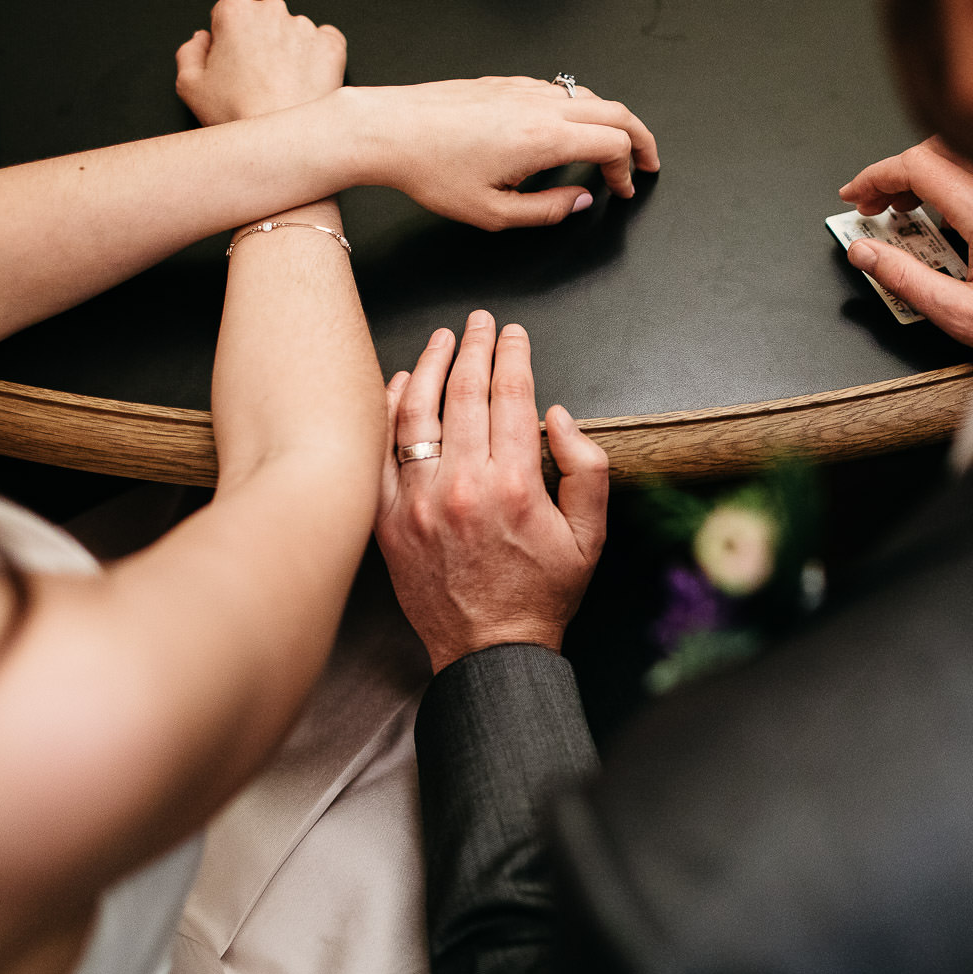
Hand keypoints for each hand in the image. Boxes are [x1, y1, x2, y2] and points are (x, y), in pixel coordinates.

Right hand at [175, 0, 346, 124]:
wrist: (280, 143)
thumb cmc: (236, 116)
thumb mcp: (189, 85)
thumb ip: (189, 51)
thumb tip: (202, 39)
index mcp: (235, 11)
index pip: (227, 16)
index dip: (227, 44)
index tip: (232, 66)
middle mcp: (272, 10)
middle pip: (262, 21)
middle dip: (258, 44)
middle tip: (255, 81)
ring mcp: (305, 27)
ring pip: (293, 34)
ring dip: (288, 52)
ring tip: (280, 88)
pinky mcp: (332, 46)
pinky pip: (324, 43)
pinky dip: (317, 58)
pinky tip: (304, 82)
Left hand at [353, 78, 660, 230]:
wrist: (389, 129)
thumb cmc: (432, 170)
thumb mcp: (494, 213)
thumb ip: (547, 210)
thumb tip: (579, 200)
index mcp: (545, 137)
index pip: (613, 143)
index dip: (628, 169)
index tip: (623, 189)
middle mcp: (540, 105)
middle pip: (614, 111)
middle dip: (639, 137)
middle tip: (646, 161)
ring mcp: (523, 88)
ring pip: (588, 95)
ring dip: (608, 121)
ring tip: (610, 147)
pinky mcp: (504, 83)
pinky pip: (558, 90)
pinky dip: (579, 109)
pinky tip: (566, 129)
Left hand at [376, 310, 609, 672]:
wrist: (489, 650)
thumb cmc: (541, 594)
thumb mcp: (591, 536)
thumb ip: (586, 469)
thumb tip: (557, 416)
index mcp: (515, 486)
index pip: (511, 395)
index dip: (513, 354)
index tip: (514, 334)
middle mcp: (462, 487)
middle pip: (464, 392)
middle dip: (475, 345)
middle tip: (481, 322)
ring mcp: (418, 501)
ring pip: (417, 412)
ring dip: (430, 365)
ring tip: (443, 339)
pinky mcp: (389, 518)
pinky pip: (381, 451)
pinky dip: (389, 410)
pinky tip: (402, 384)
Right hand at [838, 137, 972, 351]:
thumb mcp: (958, 312)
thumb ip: (904, 279)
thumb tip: (865, 253)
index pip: (918, 166)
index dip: (875, 175)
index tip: (854, 194)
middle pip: (936, 153)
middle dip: (893, 175)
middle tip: (868, 205)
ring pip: (957, 161)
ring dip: (919, 179)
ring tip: (897, 211)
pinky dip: (946, 188)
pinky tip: (936, 220)